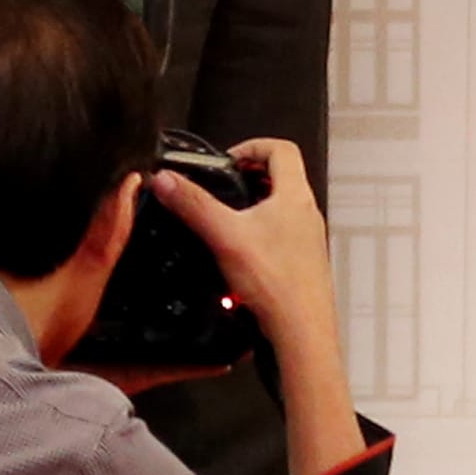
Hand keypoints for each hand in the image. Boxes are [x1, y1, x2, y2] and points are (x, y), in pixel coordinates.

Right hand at [156, 138, 342, 353]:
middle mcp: (306, 213)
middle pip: (282, 176)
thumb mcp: (224, 235)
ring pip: (282, 207)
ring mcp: (308, 238)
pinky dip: (260, 233)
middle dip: (250, 176)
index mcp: (295, 196)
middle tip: (223, 186)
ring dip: (254, 205)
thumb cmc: (276, 282)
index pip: (282, 149)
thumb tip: (167, 180)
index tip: (227, 160)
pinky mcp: (303, 261)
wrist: (301, 328)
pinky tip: (238, 252)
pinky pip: (282, 235)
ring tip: (226, 217)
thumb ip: (193, 205)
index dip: (252, 146)